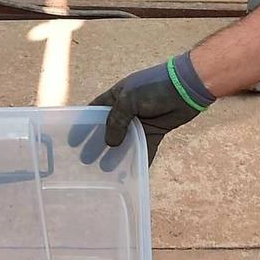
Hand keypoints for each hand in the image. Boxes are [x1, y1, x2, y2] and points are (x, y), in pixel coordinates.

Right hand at [69, 52, 214, 166]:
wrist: (186, 87)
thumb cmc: (154, 87)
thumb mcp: (129, 100)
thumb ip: (116, 121)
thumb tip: (110, 144)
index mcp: (116, 96)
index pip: (95, 112)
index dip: (84, 125)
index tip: (73, 142)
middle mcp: (126, 110)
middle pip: (108, 130)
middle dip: (98, 144)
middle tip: (86, 161)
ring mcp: (141, 122)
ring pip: (125, 142)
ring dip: (117, 155)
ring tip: (106, 170)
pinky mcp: (155, 131)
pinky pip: (145, 147)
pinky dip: (139, 159)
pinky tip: (132, 172)